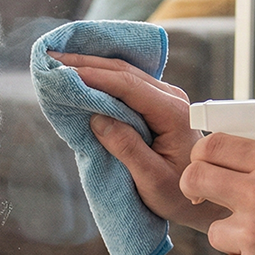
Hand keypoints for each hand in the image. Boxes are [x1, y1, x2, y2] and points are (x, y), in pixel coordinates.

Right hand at [50, 51, 227, 232]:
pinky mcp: (155, 103)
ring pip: (124, 72)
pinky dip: (100, 75)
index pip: (128, 85)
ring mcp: (165, 98)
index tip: (63, 72)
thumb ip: (127, 148)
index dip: (93, 75)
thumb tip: (97, 118)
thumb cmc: (179, 194)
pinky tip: (81, 72)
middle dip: (86, 62)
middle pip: (124, 71)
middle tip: (52, 57)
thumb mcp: (152, 180)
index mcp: (173, 113)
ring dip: (91, 65)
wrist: (202, 198)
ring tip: (59, 60)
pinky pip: (125, 82)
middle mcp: (171, 98)